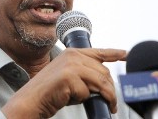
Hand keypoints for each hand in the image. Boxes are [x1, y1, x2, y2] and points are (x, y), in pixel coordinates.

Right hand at [1, 48, 125, 117]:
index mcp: (72, 53)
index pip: (98, 52)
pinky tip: (71, 98)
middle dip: (110, 89)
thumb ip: (84, 72)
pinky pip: (88, 92)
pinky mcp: (68, 77)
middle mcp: (72, 55)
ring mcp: (70, 65)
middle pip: (104, 72)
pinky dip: (83, 100)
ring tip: (107, 105)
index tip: (126, 54)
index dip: (114, 53)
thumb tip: (104, 80)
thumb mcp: (69, 76)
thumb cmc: (50, 91)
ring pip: (100, 82)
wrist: (32, 99)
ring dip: (106, 97)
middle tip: (111, 101)